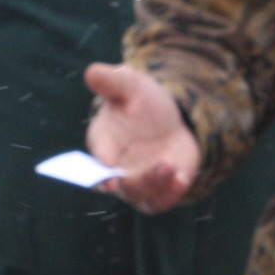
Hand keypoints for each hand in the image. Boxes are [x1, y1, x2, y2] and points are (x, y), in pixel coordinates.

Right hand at [84, 62, 201, 214]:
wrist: (169, 118)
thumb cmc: (141, 101)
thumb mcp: (130, 85)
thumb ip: (111, 81)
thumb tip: (92, 72)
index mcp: (103, 141)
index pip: (98, 155)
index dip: (100, 162)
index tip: (107, 165)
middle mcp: (116, 167)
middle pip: (120, 183)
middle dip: (138, 179)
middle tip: (160, 166)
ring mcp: (137, 182)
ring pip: (141, 195)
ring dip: (156, 185)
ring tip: (172, 166)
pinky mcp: (157, 190)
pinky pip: (160, 201)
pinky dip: (170, 195)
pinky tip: (182, 179)